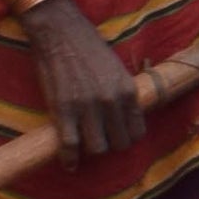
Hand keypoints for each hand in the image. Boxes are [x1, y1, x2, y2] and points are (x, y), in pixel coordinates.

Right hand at [25, 0, 142, 163]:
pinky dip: (69, 159)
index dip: (128, 138)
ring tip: (86, 146)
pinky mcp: (63, 110)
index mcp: (128, 92)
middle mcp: (111, 102)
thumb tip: (125, 118)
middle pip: (119, 144)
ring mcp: (87, 107)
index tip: (119, 137)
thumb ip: (123, 94)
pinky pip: (70, 145)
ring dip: (92, 150)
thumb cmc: (90, 50)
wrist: (62, 34)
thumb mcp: (118, 71)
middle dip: (112, 145)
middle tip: (101, 141)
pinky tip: (70, 164)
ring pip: (97, 148)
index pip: (137, 131)